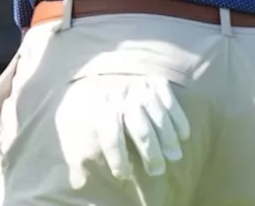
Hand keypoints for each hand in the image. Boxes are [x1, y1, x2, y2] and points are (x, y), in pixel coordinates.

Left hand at [55, 75, 191, 187]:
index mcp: (98, 108)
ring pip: (158, 115)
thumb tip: (78, 182)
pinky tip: (184, 135)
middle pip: (140, 128)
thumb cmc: (82, 108)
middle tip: (157, 170)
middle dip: (151, 152)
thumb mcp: (70, 126)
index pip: (111, 136)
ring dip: (168, 138)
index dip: (118, 158)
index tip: (123, 175)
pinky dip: (179, 118)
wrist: (93, 71)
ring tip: (174, 157)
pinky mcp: (154, 80)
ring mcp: (140, 86)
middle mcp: (121, 95)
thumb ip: (75, 153)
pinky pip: (170, 100)